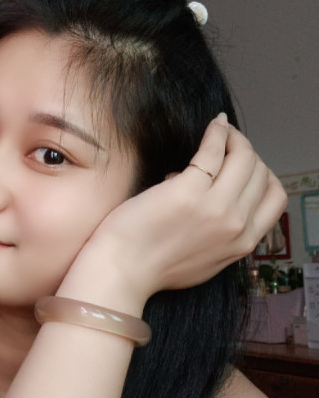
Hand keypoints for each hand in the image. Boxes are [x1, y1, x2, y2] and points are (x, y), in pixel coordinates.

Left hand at [64, 114, 286, 304]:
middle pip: (260, 174)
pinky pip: (213, 149)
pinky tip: (213, 125)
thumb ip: (221, 237)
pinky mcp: (188, 190)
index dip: (263, 177)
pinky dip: (217, 132)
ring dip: (235, 139)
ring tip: (221, 133)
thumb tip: (217, 202)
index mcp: (242, 244)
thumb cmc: (151, 267)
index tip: (244, 168)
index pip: (275, 198)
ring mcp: (214, 207)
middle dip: (248, 155)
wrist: (122, 272)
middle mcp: (235, 225)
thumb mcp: (204, 261)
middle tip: (229, 144)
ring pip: (244, 158)